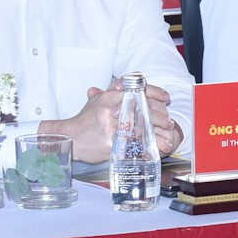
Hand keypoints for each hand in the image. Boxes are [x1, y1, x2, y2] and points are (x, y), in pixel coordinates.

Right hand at [48, 81, 180, 162]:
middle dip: (159, 118)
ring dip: (156, 135)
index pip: (137, 91)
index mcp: (108, 97)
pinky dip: (144, 149)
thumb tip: (134, 86)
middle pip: (142, 111)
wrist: (68, 138)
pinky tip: (154, 151)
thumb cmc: (84, 120)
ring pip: (140, 129)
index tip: (167, 98)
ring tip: (167, 140)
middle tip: (169, 123)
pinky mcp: (108, 144)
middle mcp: (109, 110)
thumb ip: (114, 92)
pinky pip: (131, 146)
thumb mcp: (97, 102)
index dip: (155, 93)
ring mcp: (108, 127)